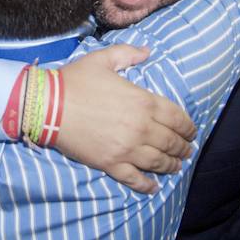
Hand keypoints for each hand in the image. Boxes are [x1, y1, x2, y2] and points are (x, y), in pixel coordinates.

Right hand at [54, 45, 195, 192]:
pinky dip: (147, 185)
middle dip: (183, 148)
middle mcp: (141, 128)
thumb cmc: (75, 81)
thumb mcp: (103, 59)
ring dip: (172, 166)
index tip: (191, 132)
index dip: (188, 127)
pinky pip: (134, 179)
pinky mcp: (111, 164)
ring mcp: (127, 149)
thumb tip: (147, 51)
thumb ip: (128, 54)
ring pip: (158, 162)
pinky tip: (154, 187)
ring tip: (177, 167)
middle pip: (171, 142)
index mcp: (143, 102)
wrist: (48, 106)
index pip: (177, 118)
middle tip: (187, 151)